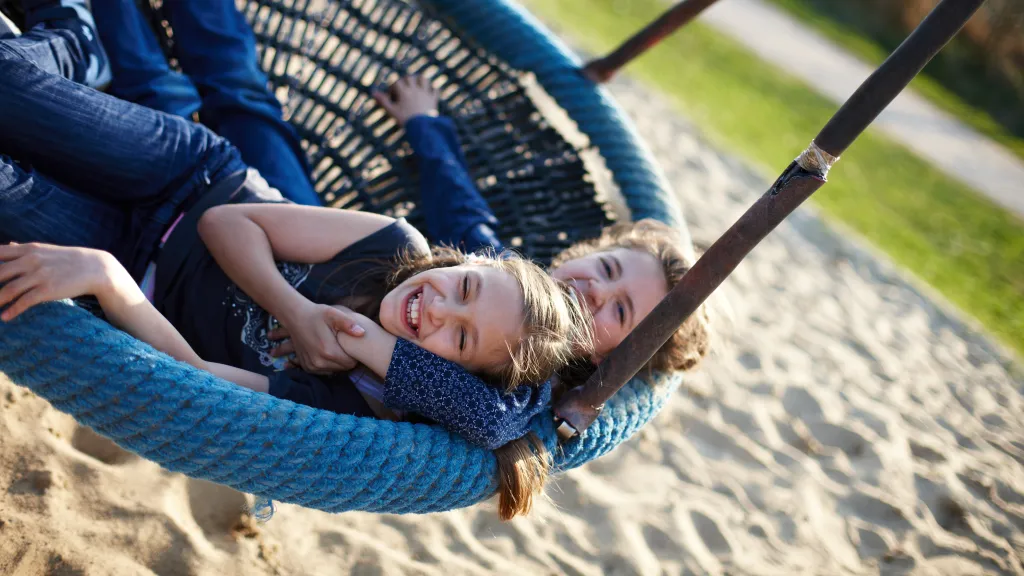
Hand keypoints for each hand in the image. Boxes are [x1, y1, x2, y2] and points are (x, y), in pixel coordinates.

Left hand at [0, 243, 123, 320]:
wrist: (95, 268)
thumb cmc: (68, 259)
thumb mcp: (45, 249)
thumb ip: (24, 249)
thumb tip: (8, 245)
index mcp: (28, 249)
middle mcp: (31, 261)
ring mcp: (39, 276)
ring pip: (9, 289)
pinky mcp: (48, 290)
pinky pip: (25, 301)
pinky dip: (12, 310)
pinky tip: (5, 317)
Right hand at [273, 303, 365, 372]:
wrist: (295, 317)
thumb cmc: (317, 314)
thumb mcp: (333, 314)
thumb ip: (348, 323)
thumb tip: (362, 333)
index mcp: (328, 351)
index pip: (351, 363)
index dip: (354, 355)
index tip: (352, 345)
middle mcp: (319, 362)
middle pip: (343, 368)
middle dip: (346, 359)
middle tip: (344, 345)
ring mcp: (312, 366)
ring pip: (334, 370)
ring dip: (337, 362)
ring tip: (335, 347)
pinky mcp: (307, 367)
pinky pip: (324, 371)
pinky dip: (327, 364)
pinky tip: (326, 352)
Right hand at [373, 75, 439, 124]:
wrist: (423, 128)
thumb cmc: (406, 120)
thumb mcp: (392, 112)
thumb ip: (383, 101)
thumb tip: (373, 92)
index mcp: (404, 92)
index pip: (397, 82)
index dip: (393, 87)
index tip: (392, 95)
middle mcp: (415, 90)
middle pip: (409, 77)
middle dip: (404, 80)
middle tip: (403, 88)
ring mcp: (425, 93)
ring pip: (423, 79)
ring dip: (419, 80)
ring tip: (416, 85)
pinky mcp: (433, 99)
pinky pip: (435, 90)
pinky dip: (432, 89)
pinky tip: (429, 92)